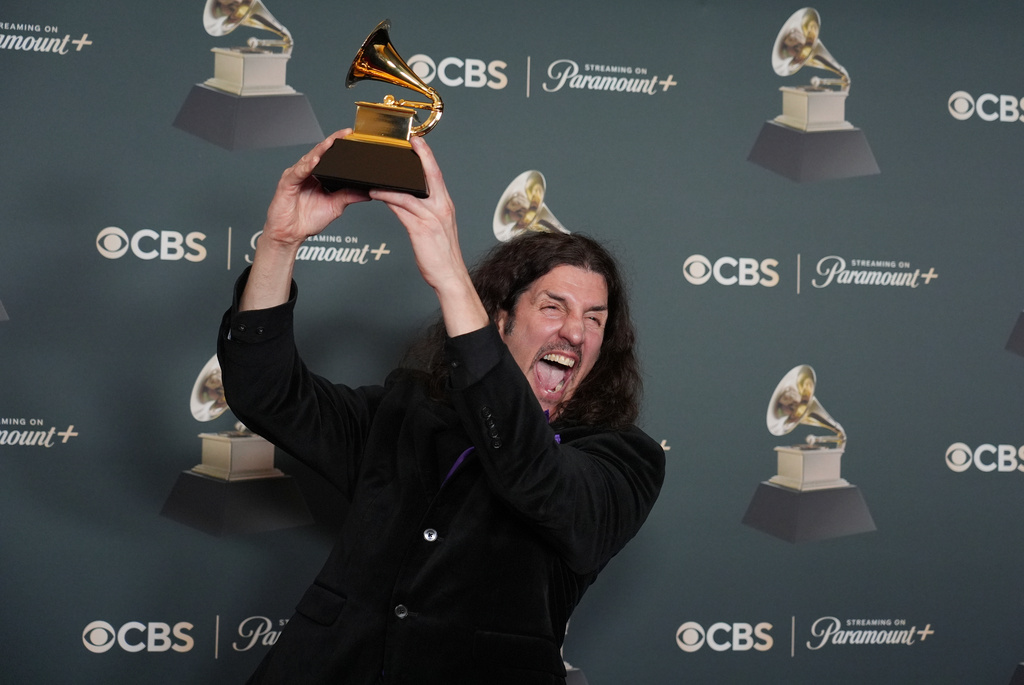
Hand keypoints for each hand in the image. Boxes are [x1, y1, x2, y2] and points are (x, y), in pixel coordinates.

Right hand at [262, 129, 370, 249]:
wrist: (290, 234)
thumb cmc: (307, 220)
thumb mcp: (335, 206)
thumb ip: (349, 196)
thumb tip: (368, 192)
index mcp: (317, 175)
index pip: (330, 157)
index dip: (339, 146)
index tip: (353, 138)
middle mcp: (307, 172)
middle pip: (320, 153)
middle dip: (332, 142)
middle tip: (346, 133)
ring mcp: (296, 176)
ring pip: (309, 159)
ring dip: (321, 150)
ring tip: (331, 142)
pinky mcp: (287, 183)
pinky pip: (298, 172)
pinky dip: (306, 166)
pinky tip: (314, 161)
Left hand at [371, 136, 463, 291]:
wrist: (449, 275)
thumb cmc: (441, 254)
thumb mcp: (437, 228)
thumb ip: (425, 211)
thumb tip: (408, 199)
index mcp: (445, 205)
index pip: (437, 175)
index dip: (428, 157)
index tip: (417, 142)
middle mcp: (441, 208)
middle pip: (428, 175)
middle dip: (419, 157)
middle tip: (406, 143)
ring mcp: (431, 217)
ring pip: (408, 192)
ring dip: (390, 182)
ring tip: (375, 176)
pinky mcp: (421, 229)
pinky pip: (401, 209)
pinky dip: (387, 198)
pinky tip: (376, 194)